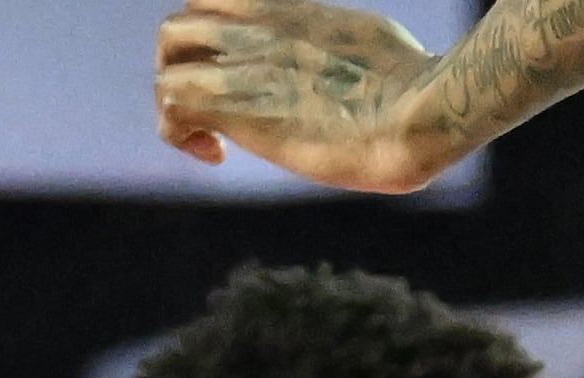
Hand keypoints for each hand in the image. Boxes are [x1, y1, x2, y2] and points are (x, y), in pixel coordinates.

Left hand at [157, 0, 451, 188]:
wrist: (413, 113)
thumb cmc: (416, 89)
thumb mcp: (377, 47)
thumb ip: (352, 54)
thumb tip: (383, 76)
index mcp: (290, 11)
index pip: (220, 1)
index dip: (214, 38)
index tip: (241, 80)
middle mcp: (258, 28)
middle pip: (184, 24)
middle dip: (187, 68)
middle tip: (217, 115)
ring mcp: (243, 62)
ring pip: (167, 58)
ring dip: (177, 99)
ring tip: (212, 139)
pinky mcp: (233, 106)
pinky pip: (169, 107)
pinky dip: (178, 134)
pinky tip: (215, 156)